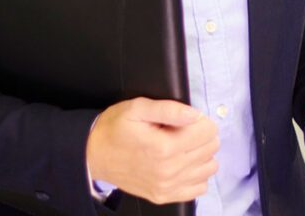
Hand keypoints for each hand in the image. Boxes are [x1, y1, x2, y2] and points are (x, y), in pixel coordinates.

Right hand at [85, 98, 218, 204]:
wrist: (94, 155)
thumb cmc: (115, 128)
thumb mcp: (138, 108)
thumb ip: (169, 110)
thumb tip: (195, 114)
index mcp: (164, 147)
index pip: (208, 132)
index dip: (202, 120)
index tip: (189, 118)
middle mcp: (168, 171)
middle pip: (211, 149)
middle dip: (203, 135)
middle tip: (184, 129)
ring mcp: (166, 186)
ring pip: (208, 168)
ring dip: (202, 154)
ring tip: (184, 145)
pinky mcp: (162, 196)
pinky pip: (198, 189)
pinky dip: (196, 174)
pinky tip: (184, 163)